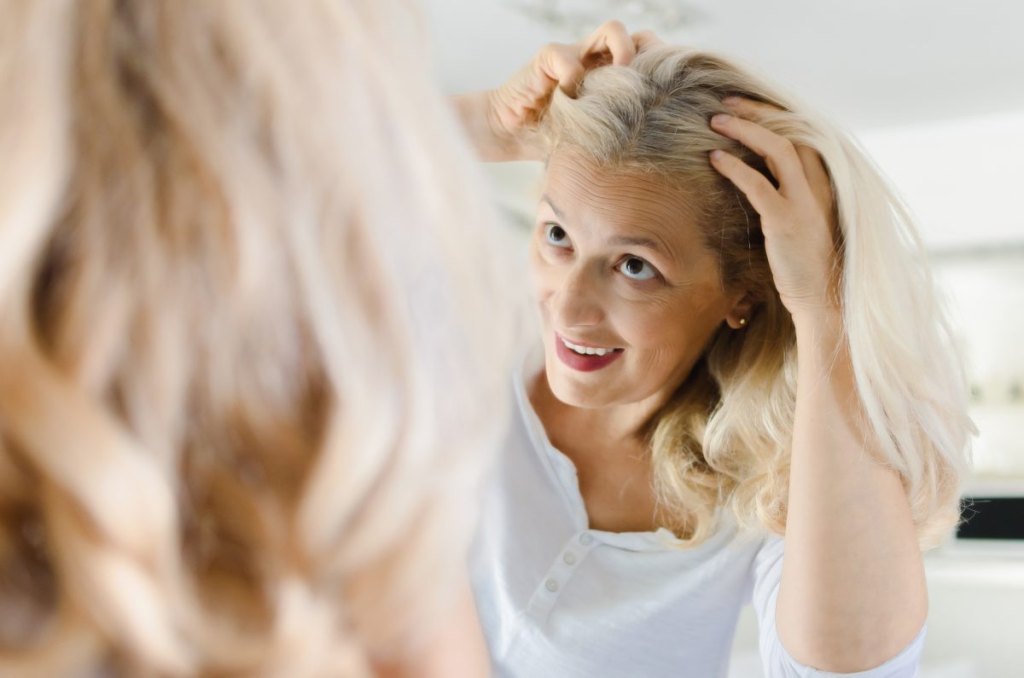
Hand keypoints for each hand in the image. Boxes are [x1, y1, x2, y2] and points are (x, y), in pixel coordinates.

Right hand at [455, 22, 660, 160]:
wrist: (509, 133)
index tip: (668, 100)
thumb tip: (662, 151)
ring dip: (622, 55)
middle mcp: (600, 63)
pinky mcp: (549, 58)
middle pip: (643, 38)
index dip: (664, 73)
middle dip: (652, 58)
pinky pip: (569, 59)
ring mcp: (576, 56)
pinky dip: (572, 81)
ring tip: (615, 88)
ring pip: (613, 31)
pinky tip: (566, 106)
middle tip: (648, 89)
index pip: (652, 61)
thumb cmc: (554, 141)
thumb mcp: (595, 141)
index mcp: (615, 81)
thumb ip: (622, 134)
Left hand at [708, 98, 838, 321]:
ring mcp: (804, 202)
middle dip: (757, 112)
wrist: (825, 300)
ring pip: (777, 148)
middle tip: (725, 103)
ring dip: (745, 130)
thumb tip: (762, 178)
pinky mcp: (786, 221)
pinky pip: (758, 184)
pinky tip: (714, 158)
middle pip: (791, 131)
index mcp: (825, 183)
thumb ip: (791, 197)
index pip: (802, 134)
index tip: (746, 106)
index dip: (773, 116)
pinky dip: (735, 167)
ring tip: (715, 121)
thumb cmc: (808, 266)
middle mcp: (819, 186)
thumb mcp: (804, 223)